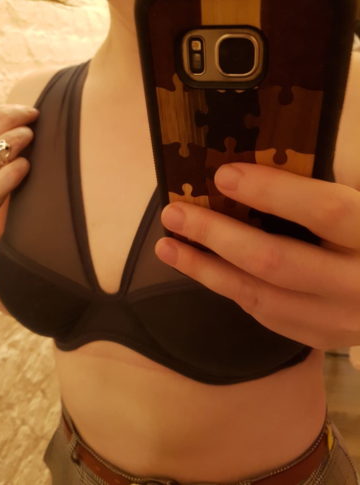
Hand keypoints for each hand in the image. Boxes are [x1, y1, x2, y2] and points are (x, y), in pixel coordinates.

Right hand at [0, 105, 37, 246]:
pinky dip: (22, 166)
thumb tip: (8, 117)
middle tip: (35, 119)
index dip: (11, 109)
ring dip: (23, 136)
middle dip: (22, 116)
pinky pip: (10, 173)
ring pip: (6, 143)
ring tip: (29, 138)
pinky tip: (24, 166)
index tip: (25, 112)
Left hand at [155, 163, 359, 349]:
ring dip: (206, 270)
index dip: (272, 192)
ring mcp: (340, 320)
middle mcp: (358, 285)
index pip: (324, 211)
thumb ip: (326, 195)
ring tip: (168, 246)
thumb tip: (256, 171)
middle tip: (174, 214)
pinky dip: (229, 288)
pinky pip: (265, 314)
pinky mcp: (322, 337)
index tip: (223, 175)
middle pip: (276, 261)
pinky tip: (202, 269)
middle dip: (217, 236)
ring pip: (260, 297)